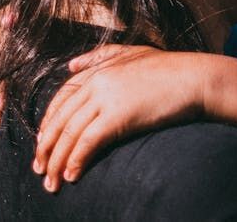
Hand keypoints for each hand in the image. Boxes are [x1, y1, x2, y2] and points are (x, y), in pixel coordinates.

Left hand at [33, 45, 210, 191]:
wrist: (196, 78)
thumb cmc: (171, 68)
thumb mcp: (133, 53)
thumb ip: (101, 56)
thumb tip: (71, 65)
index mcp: (98, 69)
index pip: (60, 99)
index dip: (47, 123)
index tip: (43, 143)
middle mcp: (96, 82)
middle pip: (59, 120)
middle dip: (45, 148)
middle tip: (40, 170)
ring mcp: (106, 98)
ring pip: (69, 134)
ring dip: (57, 161)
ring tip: (53, 182)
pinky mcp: (118, 116)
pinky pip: (87, 143)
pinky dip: (76, 161)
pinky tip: (73, 175)